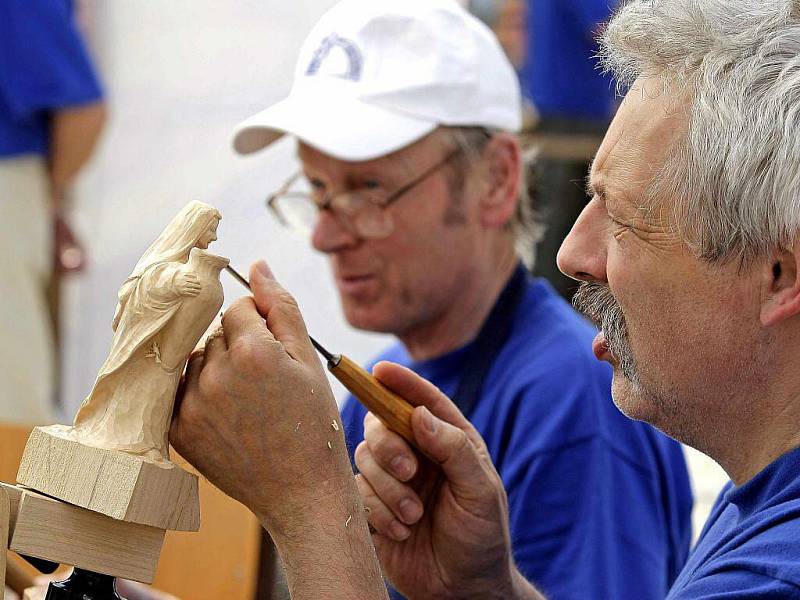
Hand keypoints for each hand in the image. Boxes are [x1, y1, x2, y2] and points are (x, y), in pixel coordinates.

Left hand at [170, 261, 349, 528]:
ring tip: (248, 402)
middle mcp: (214, 375)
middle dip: (238, 346)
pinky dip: (200, 393)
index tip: (277, 354)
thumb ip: (281, 306)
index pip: (238, 308)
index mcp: (253, 352)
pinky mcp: (176, 430)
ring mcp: (190, 405)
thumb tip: (257, 265)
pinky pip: (181, 389)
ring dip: (217, 368)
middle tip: (266, 384)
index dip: (262, 326)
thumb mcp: (309, 360)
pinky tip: (227, 413)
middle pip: (215, 332)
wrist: (301, 492)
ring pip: (196, 358)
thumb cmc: (313, 424)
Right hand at [175, 272, 200, 296]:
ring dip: (198, 291)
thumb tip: (196, 275)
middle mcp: (184, 283)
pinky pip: (190, 294)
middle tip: (200, 287)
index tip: (199, 282)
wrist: (172, 285)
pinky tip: (196, 294)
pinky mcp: (183, 293)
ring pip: (193, 290)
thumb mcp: (182, 274)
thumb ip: (189, 273)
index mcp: (184, 278)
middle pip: (194, 285)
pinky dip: (195, 294)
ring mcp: (183, 289)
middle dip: (199, 286)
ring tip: (199, 291)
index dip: (198, 282)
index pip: (194, 280)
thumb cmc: (179, 279)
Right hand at [356, 363, 542, 599]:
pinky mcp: (372, 506)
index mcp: (448, 440)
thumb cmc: (481, 536)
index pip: (423, 401)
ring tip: (414, 515)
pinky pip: (356, 492)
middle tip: (410, 472)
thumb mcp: (480, 490)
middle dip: (390, 445)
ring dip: (388, 488)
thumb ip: (454, 448)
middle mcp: (417, 453)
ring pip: (365, 457)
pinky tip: (400, 530)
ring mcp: (392, 479)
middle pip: (381, 424)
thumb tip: (419, 414)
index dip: (401, 382)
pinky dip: (377, 510)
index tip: (380, 370)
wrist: (461, 589)